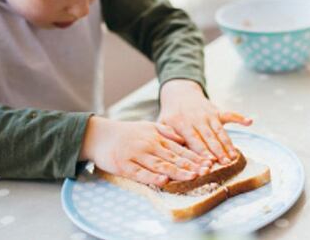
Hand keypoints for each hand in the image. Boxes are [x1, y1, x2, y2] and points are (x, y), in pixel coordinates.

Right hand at [80, 116, 211, 186]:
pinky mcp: (124, 166)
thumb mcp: (148, 126)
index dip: (195, 157)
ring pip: (160, 165)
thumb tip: (183, 138)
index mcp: (156, 137)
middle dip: (191, 165)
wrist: (100, 135)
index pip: (180, 149)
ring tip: (191, 177)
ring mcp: (137, 156)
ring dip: (177, 172)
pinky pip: (140, 173)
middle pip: (173, 157)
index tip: (209, 163)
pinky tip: (163, 181)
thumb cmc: (126, 132)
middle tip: (206, 171)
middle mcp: (149, 145)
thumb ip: (166, 132)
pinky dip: (152, 178)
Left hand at [158, 79, 251, 164]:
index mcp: (182, 123)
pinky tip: (249, 122)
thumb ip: (166, 134)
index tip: (209, 161)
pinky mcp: (217, 111)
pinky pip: (230, 114)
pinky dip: (240, 118)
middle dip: (218, 150)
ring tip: (234, 156)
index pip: (194, 139)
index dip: (202, 151)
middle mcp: (197, 118)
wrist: (179, 93)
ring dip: (228, 143)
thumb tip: (173, 146)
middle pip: (209, 137)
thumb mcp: (161, 123)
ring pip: (220, 130)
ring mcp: (209, 114)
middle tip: (225, 163)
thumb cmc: (170, 114)